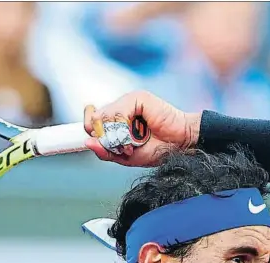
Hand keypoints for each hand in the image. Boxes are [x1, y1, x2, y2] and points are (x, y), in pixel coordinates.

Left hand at [83, 90, 201, 166]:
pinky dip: (124, 126)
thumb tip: (88, 142)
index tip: (93, 140)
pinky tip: (138, 133)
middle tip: (123, 147)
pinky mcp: (138, 98)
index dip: (90, 129)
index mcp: (117, 121)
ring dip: (117, 136)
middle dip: (105, 138)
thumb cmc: (159, 149)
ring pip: (105, 116)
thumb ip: (107, 151)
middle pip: (95, 119)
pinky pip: (118, 112)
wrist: (181, 145)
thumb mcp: (127, 157)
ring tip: (132, 143)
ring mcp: (129, 101)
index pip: (92, 121)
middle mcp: (120, 108)